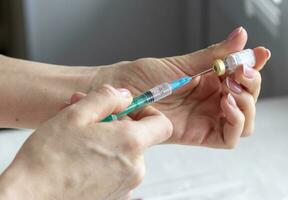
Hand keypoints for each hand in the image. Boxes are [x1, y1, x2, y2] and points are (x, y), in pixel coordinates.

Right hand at [0, 85, 171, 199]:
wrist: (30, 196)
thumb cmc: (49, 158)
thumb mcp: (77, 114)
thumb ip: (107, 98)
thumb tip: (125, 95)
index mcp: (130, 144)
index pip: (162, 124)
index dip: (148, 112)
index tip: (129, 110)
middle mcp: (134, 168)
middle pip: (138, 137)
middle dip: (116, 124)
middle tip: (89, 118)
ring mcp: (125, 185)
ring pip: (124, 153)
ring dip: (107, 141)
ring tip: (80, 138)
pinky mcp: (114, 196)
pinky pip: (116, 170)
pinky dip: (104, 159)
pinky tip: (81, 157)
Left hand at [92, 27, 270, 147]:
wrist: (122, 93)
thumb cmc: (144, 77)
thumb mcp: (183, 64)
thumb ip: (213, 55)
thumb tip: (240, 36)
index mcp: (208, 83)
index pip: (241, 79)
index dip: (253, 68)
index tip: (258, 54)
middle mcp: (209, 102)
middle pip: (247, 100)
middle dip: (251, 84)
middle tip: (239, 71)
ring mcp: (205, 119)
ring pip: (245, 121)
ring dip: (247, 103)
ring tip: (230, 86)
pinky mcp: (198, 135)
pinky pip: (229, 138)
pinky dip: (237, 121)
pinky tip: (226, 103)